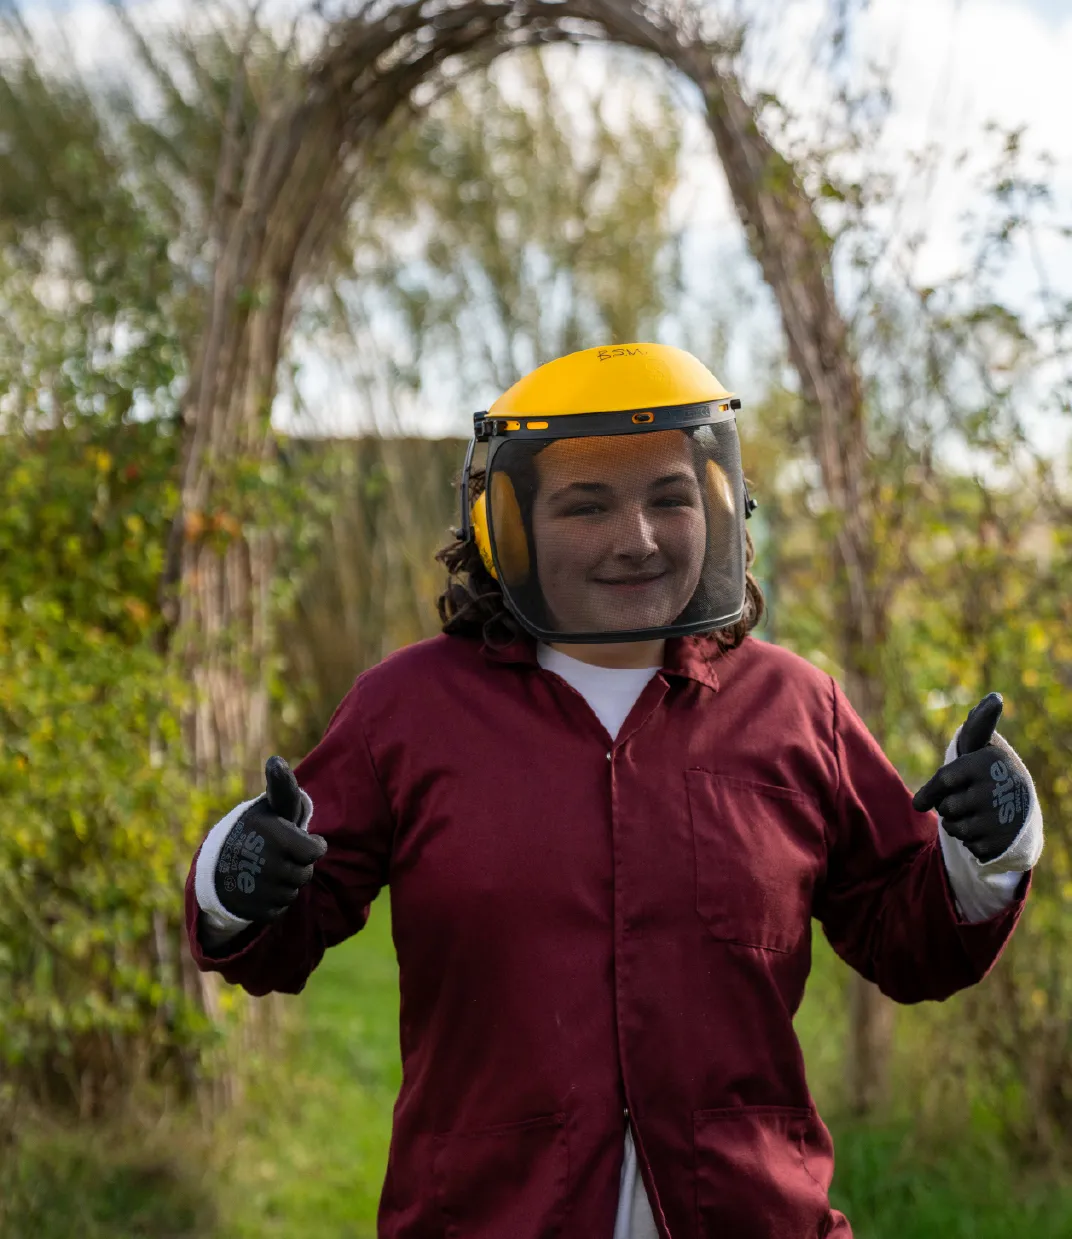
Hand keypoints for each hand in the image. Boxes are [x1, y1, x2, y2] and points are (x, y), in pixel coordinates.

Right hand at [214, 756, 327, 922]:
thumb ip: (282, 788)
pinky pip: (281, 909)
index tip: (302, 841)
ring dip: (286, 882)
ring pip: (294, 891)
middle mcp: (265, 863)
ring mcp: (258, 889)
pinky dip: (275, 900)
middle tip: (279, 855)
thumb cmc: (257, 831)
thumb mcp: (270, 807)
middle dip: (297, 864)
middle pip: (306, 873)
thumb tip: (275, 760)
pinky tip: (260, 887)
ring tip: (267, 869)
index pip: (315, 851)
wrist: (218, 865)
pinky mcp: (254, 910)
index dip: (313, 847)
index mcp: (273, 835)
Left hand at [912, 692, 1029, 861]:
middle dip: (948, 804)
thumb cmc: (988, 772)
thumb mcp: (982, 747)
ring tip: (977, 810)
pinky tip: (985, 828)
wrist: (1020, 808)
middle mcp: (997, 788)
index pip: (945, 780)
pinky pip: (966, 843)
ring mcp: (1001, 817)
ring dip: (956, 821)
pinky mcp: (1001, 842)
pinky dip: (969, 838)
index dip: (930, 793)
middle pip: (945, 806)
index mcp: (988, 761)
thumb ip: (978, 725)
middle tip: (967, 796)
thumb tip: (995, 698)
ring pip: (953, 826)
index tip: (918, 805)